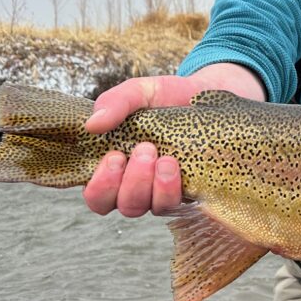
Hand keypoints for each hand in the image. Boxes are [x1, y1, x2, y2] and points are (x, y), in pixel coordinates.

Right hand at [82, 65, 264, 216]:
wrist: (209, 94)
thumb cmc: (168, 97)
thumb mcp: (140, 91)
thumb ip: (115, 103)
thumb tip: (92, 125)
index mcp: (118, 166)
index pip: (97, 196)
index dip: (100, 186)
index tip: (114, 157)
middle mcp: (139, 185)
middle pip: (125, 206)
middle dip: (132, 182)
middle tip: (145, 149)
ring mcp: (166, 190)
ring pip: (153, 208)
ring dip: (155, 187)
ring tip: (166, 159)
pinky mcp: (192, 190)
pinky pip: (180, 204)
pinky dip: (174, 188)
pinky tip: (177, 166)